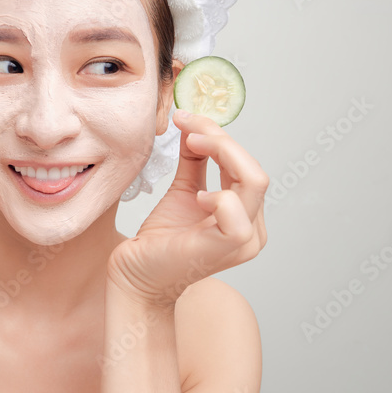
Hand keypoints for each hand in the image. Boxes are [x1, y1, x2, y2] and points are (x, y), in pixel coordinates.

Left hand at [107, 109, 268, 306]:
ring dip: (222, 153)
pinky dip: (218, 196)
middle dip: (221, 139)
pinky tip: (196, 197)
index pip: (247, 165)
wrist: (137, 274)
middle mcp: (253, 228)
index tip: (187, 118)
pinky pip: (236, 214)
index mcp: (246, 213)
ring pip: (253, 181)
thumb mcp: (183, 190)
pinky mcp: (227, 249)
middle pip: (254, 169)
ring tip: (191, 144)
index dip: (220, 136)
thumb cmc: (161, 239)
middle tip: (187, 124)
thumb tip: (194, 126)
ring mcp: (245, 241)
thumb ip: (195, 160)